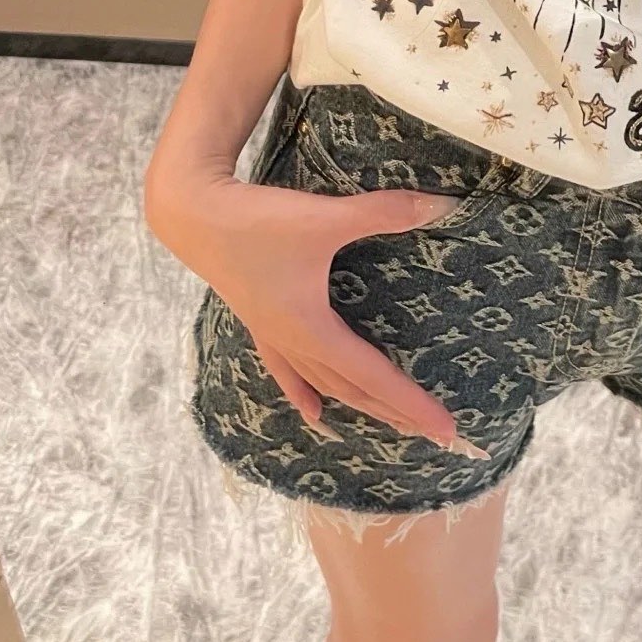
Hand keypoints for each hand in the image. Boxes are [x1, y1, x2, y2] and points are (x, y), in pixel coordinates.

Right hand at [144, 157, 487, 457]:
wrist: (192, 213)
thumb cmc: (257, 220)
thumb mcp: (325, 217)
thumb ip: (384, 212)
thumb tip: (444, 206)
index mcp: (311, 329)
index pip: (373, 376)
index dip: (412, 402)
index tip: (448, 430)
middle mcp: (292, 341)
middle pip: (352, 389)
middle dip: (395, 412)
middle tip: (436, 435)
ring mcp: (273, 334)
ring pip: (323, 383)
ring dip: (359, 403)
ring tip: (392, 426)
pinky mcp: (260, 319)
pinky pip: (287, 369)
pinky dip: (303, 391)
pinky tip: (312, 412)